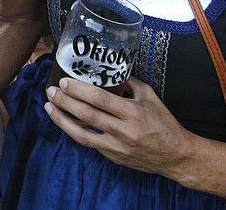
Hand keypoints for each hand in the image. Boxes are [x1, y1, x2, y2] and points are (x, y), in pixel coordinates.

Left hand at [45, 77, 194, 175]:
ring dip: (62, 120)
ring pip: (82, 135)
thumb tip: (110, 69)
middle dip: (65, 102)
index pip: (100, 99)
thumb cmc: (164, 123)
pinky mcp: (113, 157)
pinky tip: (65, 121)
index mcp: (133, 113)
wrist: (176, 156)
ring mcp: (117, 147)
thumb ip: (129, 83)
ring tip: (49, 107)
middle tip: (51, 91)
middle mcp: (123, 131)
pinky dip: (75, 132)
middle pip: (87, 115)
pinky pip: (89, 144)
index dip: (79, 90)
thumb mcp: (150, 97)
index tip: (64, 82)